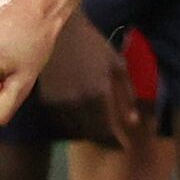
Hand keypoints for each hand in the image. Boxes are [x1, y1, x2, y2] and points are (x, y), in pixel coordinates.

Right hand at [37, 17, 143, 148]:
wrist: (61, 33)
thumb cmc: (94, 45)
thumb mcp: (117, 66)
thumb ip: (127, 96)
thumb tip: (132, 122)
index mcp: (98, 94)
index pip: (108, 130)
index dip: (117, 141)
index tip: (124, 146)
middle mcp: (77, 102)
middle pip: (92, 134)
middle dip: (104, 139)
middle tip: (113, 140)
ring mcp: (59, 103)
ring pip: (76, 130)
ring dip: (89, 132)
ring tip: (99, 129)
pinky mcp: (46, 101)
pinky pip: (62, 122)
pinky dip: (73, 124)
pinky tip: (81, 118)